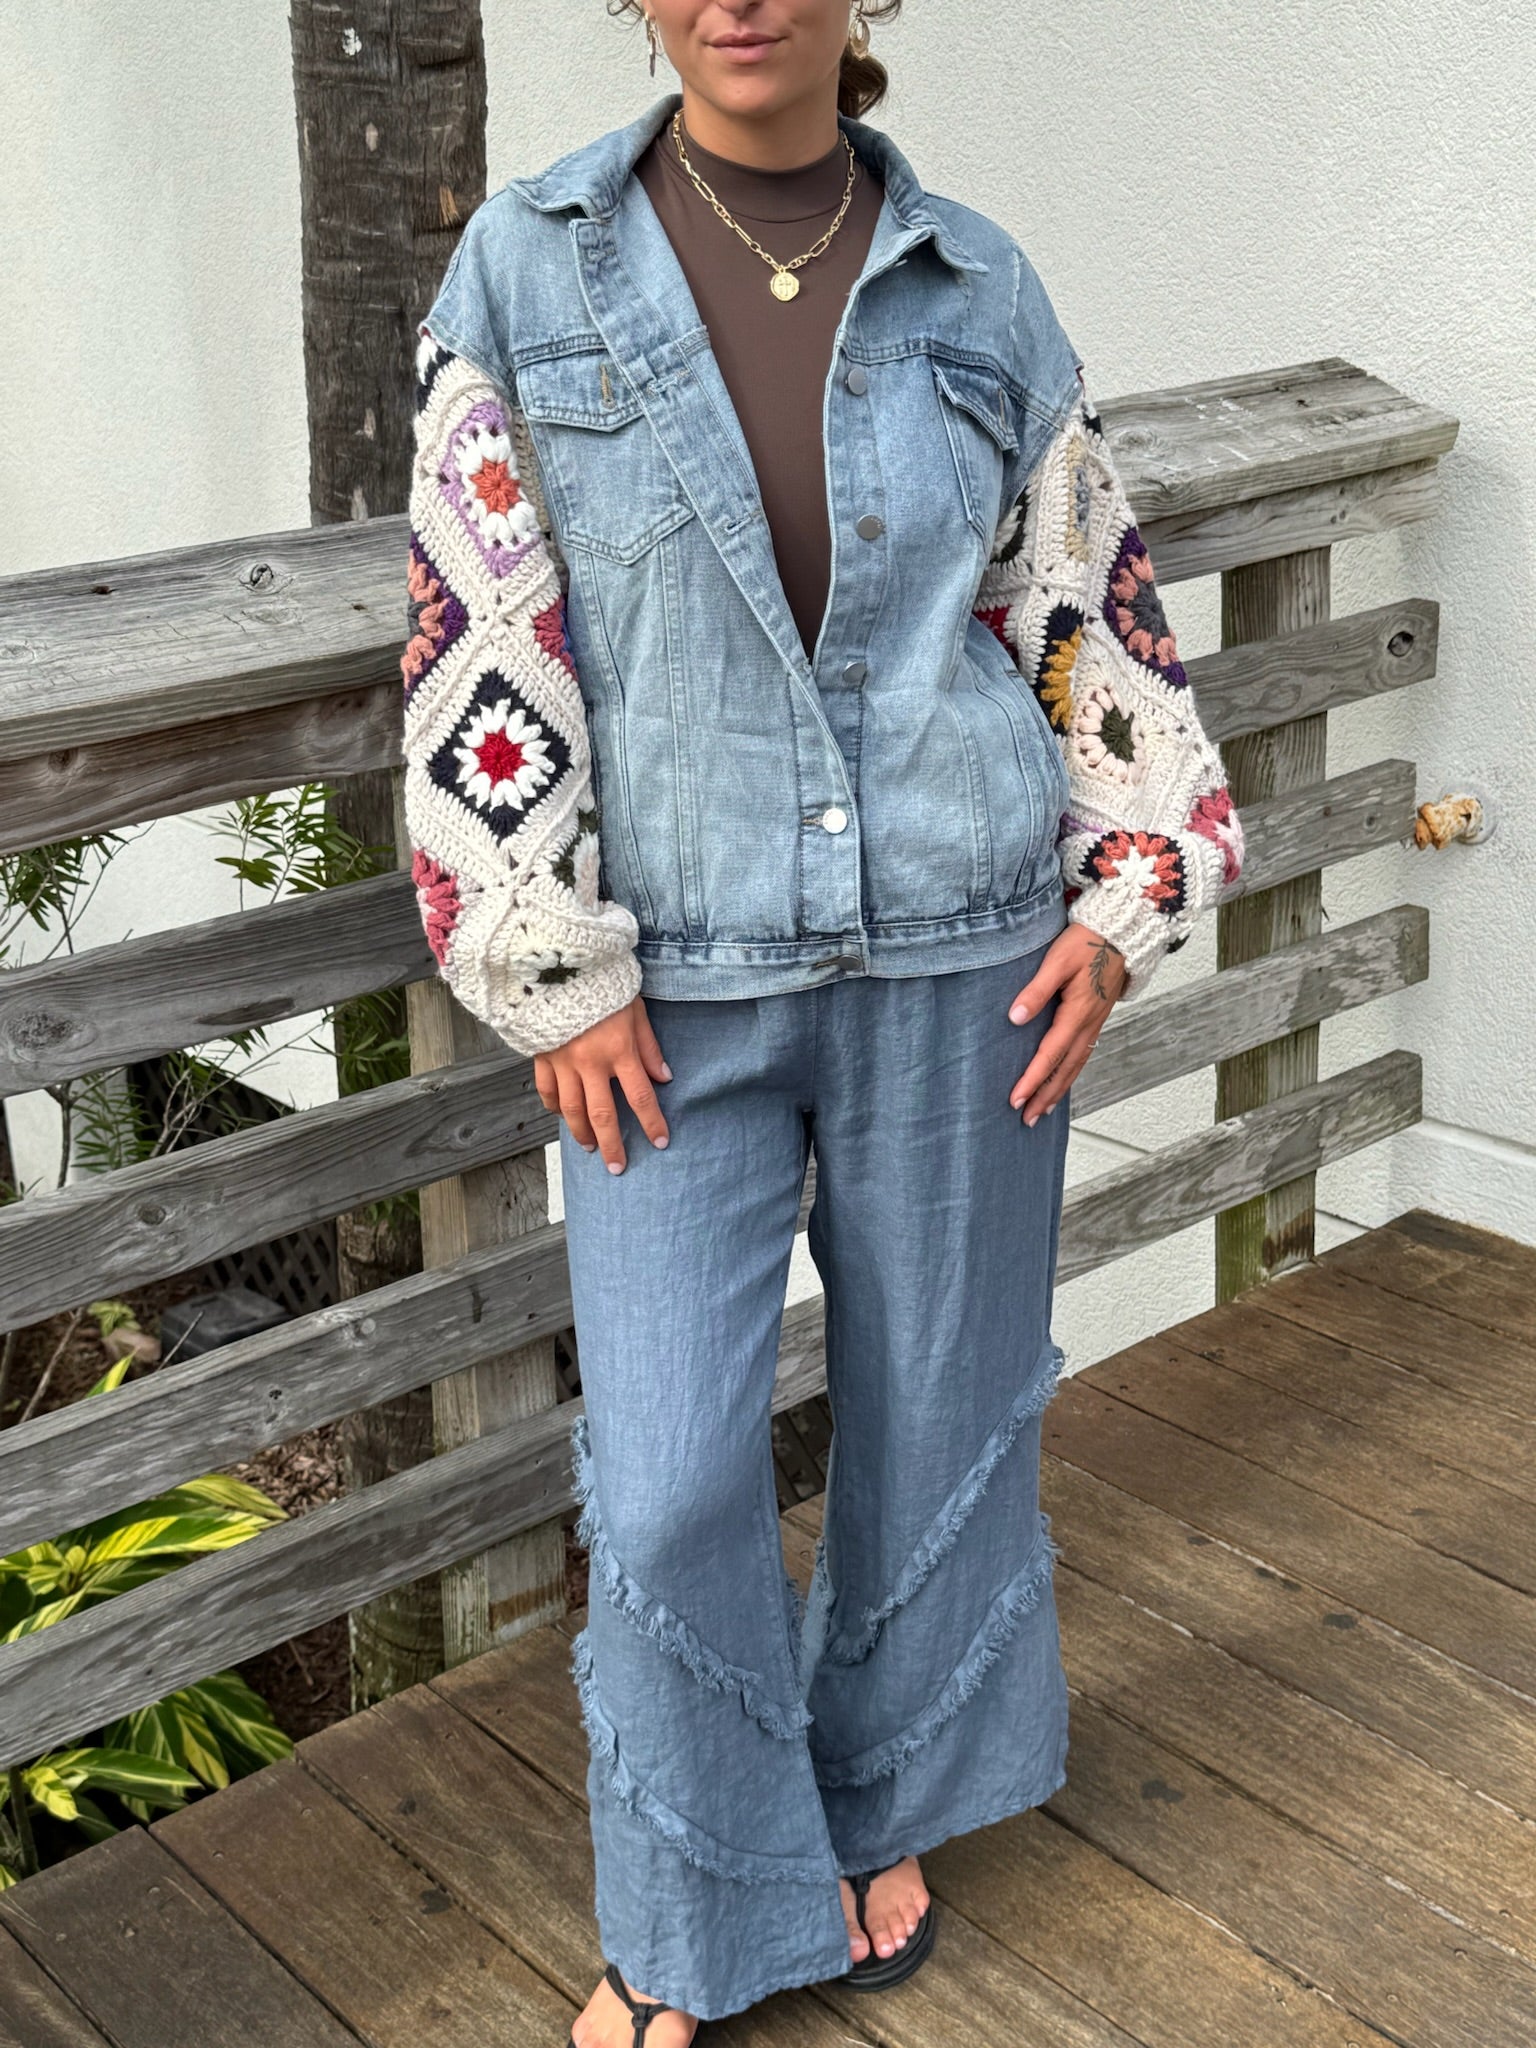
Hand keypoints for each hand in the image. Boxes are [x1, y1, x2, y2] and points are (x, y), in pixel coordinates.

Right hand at [533, 994, 671, 1174]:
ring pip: (572, 1109)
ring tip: (591, 1148)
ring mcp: (563, 1062)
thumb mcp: (635, 1009)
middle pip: (602, 1114)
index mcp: (618, 1050)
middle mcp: (590, 1062)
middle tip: (618, 1167)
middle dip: (612, 1144)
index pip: (640, 1096)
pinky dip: (554, 1107)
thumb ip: (649, 1046)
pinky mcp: (542, 1056)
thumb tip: (664, 1077)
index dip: (652, 1122)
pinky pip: (546, 1090)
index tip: (660, 1142)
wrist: (557, 963)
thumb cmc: (603, 984)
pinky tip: (561, 1116)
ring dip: (582, 1133)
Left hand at [1007, 924, 1126, 1124]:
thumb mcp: (1057, 961)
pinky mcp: (1096, 1018)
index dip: (1032, 1080)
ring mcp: (1095, 1023)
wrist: (1121, 932)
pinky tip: (1062, 1080)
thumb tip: (1015, 1018)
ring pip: (1076, 1065)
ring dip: (1059, 1090)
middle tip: (1027, 1119)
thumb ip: (1036, 991)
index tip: (1015, 1100)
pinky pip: (1083, 1054)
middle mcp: (1089, 1025)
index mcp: (1077, 1014)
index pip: (1050, 1056)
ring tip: (1043, 1110)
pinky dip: (1071, 1073)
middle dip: (1045, 1096)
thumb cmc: (1087, 942)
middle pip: (1065, 1070)